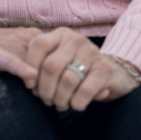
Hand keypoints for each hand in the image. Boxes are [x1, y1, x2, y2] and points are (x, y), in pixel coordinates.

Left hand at [23, 27, 140, 110]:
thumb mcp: (58, 62)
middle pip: (51, 66)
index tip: (30, 86)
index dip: (30, 68)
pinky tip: (76, 105)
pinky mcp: (105, 69)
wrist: (112, 72)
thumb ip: (41, 67)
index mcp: (60, 34)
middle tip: (47, 101)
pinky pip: (85, 90)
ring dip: (60, 99)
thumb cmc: (76, 69)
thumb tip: (28, 81)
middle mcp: (76, 39)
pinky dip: (77, 103)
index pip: (38, 45)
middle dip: (45, 90)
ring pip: (67, 80)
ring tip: (60, 104)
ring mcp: (92, 52)